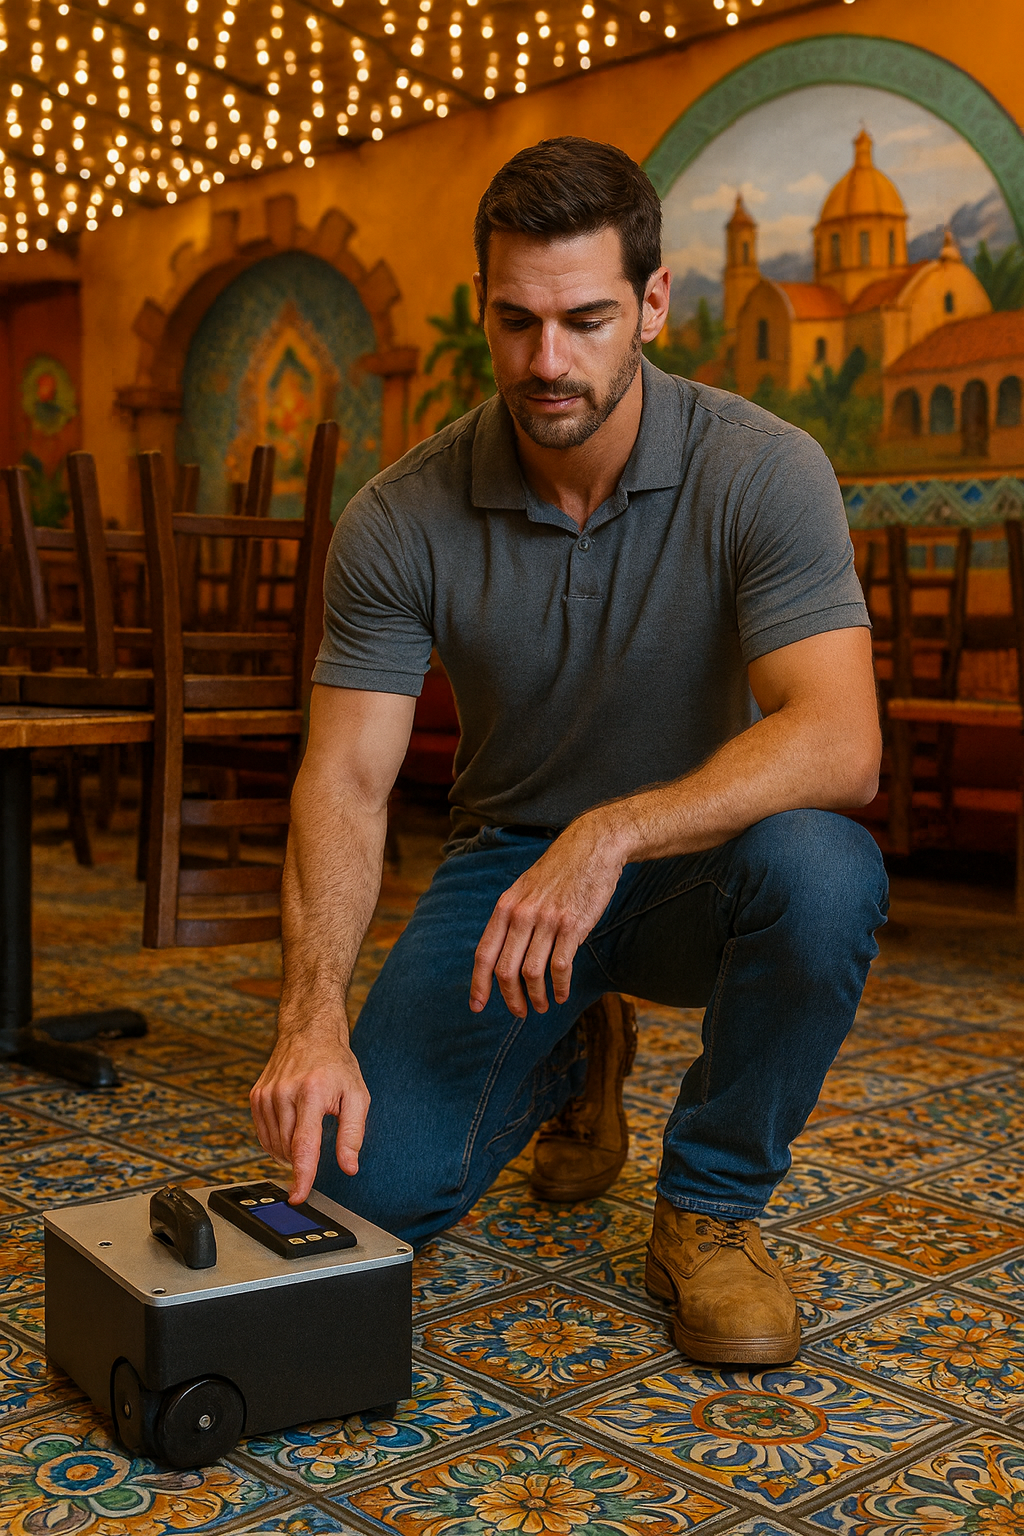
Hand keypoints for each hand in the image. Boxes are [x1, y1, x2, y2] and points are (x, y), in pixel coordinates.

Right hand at [249, 1026, 369, 1204]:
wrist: (310, 1033)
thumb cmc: (336, 1065)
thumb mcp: (357, 1096)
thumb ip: (353, 1134)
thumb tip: (349, 1167)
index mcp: (311, 1093)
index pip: (304, 1145)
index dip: (302, 1176)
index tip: (298, 1196)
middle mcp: (284, 1093)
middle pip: (288, 1149)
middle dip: (302, 1161)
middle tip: (318, 1147)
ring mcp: (266, 1095)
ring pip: (274, 1145)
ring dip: (290, 1152)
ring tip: (307, 1131)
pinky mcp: (256, 1096)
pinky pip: (264, 1135)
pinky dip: (277, 1142)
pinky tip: (291, 1129)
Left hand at [470, 816, 624, 1017]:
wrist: (592, 847)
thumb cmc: (559, 871)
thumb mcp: (524, 889)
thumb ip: (512, 917)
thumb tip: (503, 953)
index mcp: (505, 906)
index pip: (484, 953)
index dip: (478, 984)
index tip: (477, 1006)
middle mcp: (522, 914)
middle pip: (505, 970)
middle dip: (510, 998)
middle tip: (519, 1012)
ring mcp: (547, 920)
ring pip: (532, 972)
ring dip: (536, 996)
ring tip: (541, 1006)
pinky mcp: (573, 925)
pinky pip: (560, 967)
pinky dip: (559, 987)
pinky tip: (561, 994)